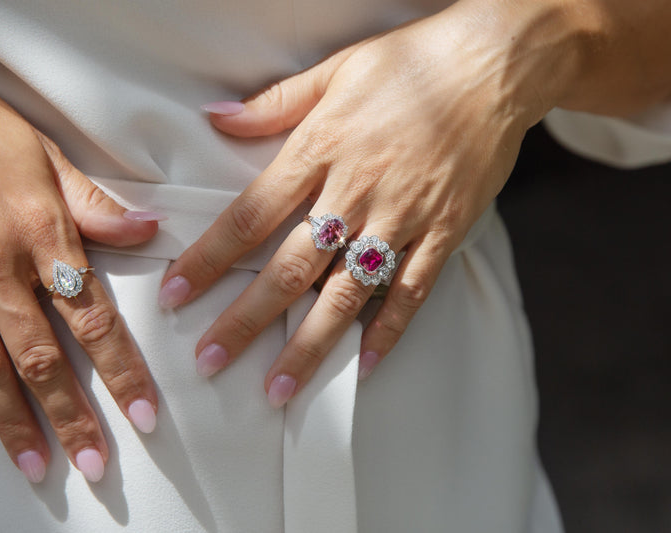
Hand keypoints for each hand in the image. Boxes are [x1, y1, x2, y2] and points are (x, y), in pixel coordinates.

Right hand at [0, 74, 162, 482]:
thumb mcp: (44, 156)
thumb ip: (95, 205)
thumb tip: (151, 230)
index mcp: (41, 234)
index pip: (94, 319)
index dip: (120, 372)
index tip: (143, 414)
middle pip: (42, 356)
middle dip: (71, 415)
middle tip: (95, 462)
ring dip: (16, 421)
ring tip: (38, 465)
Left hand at [161, 1, 577, 404]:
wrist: (494, 67)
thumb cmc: (412, 63)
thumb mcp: (335, 70)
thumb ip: (275, 102)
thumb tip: (216, 119)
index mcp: (321, 149)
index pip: (250, 215)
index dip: (209, 258)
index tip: (177, 294)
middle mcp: (356, 191)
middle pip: (291, 267)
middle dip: (246, 319)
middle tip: (210, 361)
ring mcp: (403, 217)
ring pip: (347, 293)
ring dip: (310, 344)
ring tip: (279, 388)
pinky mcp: (444, 231)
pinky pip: (412, 291)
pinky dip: (389, 331)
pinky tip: (364, 365)